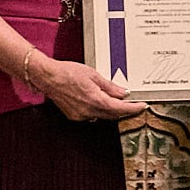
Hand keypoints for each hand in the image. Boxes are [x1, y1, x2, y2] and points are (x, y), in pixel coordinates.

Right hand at [23, 52, 148, 121]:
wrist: (48, 77)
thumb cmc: (67, 72)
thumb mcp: (93, 74)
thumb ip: (109, 86)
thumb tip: (122, 93)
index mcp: (95, 99)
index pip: (120, 109)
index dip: (133, 108)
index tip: (141, 106)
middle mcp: (88, 111)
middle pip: (113, 115)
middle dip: (124, 110)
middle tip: (132, 103)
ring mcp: (81, 115)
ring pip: (103, 116)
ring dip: (111, 110)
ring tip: (117, 101)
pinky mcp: (75, 116)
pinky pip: (92, 116)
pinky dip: (99, 110)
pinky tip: (99, 102)